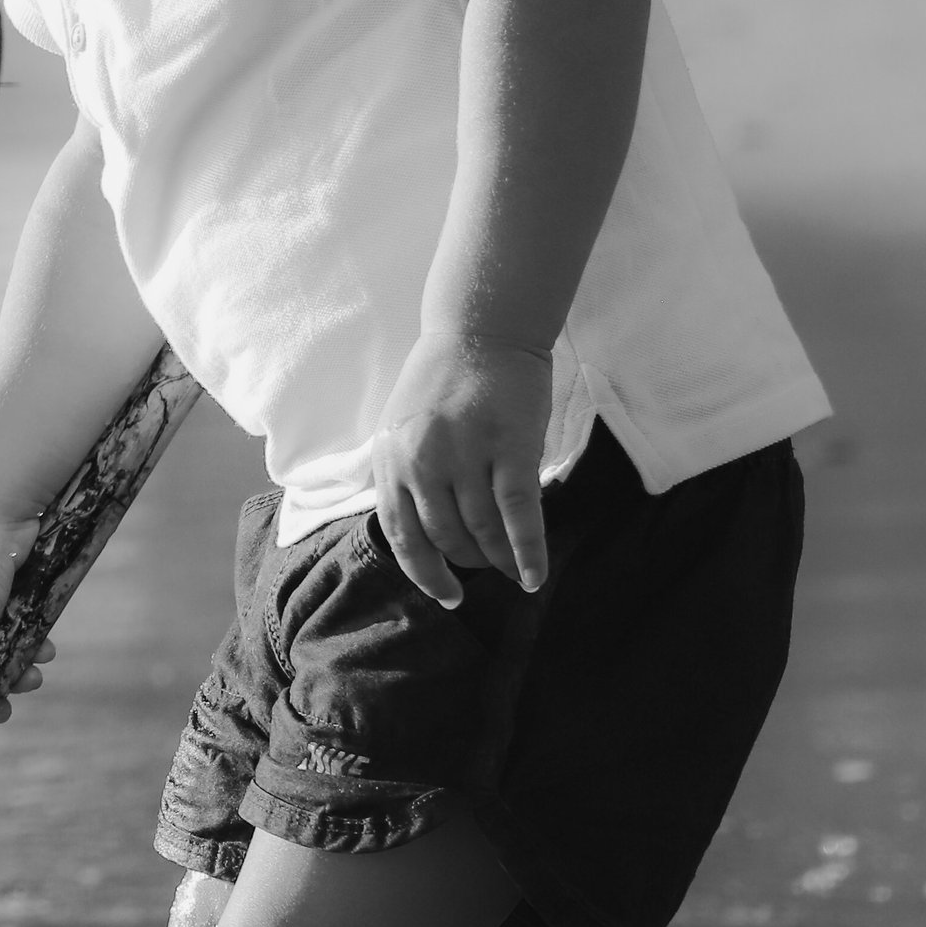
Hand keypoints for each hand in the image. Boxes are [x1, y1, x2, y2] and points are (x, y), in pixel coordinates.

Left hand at [365, 334, 553, 606]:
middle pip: (445, 539)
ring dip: (500, 561)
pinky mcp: (510, 448)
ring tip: (513, 572)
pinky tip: (534, 577)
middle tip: (489, 568)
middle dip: (470, 563)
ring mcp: (466, 455)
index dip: (426, 574)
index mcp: (390, 459)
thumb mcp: (402, 428)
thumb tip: (418, 535)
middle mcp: (422, 462)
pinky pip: (518, 515)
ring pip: (482, 532)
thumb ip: (404, 475)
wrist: (481, 330)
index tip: (448, 596)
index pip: (402, 536)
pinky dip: (528, 552)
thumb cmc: (442, 381)